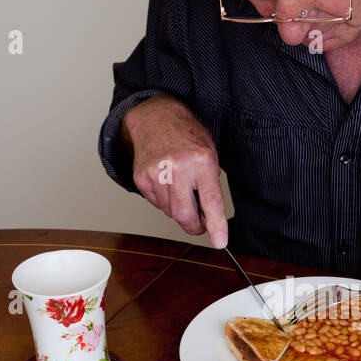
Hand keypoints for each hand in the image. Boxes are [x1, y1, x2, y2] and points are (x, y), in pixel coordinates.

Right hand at [124, 98, 227, 246]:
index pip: (211, 200)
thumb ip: (211, 187)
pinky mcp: (141, 177)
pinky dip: (164, 201)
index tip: (219, 241)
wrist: (157, 118)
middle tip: (200, 223)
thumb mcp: (210, 156)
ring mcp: (156, 172)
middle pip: (184, 215)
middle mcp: (177, 167)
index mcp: (201, 161)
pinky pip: (156, 204)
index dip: (215, 224)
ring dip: (179, 209)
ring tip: (181, 187)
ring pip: (169, 212)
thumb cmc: (188, 138)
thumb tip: (209, 221)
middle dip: (194, 226)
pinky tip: (167, 183)